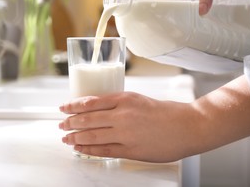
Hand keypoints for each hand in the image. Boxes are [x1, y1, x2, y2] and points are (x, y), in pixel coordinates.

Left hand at [59, 92, 195, 162]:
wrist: (188, 126)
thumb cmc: (166, 112)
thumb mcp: (139, 100)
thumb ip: (118, 105)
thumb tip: (97, 110)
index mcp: (124, 98)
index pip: (91, 101)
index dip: (73, 105)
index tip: (64, 108)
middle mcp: (122, 115)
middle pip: (88, 119)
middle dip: (71, 122)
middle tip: (62, 124)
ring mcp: (126, 133)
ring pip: (93, 135)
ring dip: (76, 137)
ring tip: (66, 138)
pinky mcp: (131, 150)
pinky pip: (104, 150)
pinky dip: (89, 149)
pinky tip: (81, 148)